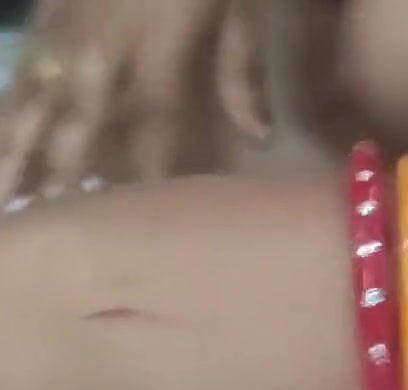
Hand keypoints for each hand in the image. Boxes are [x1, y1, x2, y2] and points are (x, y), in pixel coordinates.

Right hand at [0, 0, 267, 199]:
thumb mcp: (242, 9)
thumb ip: (242, 73)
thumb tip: (258, 137)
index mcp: (158, 52)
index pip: (153, 132)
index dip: (147, 177)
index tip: (139, 225)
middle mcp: (103, 51)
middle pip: (77, 127)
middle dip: (59, 177)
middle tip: (40, 226)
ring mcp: (67, 30)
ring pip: (34, 102)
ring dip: (17, 151)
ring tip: (4, 197)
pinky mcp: (49, 11)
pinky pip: (24, 69)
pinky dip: (11, 106)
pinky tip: (2, 136)